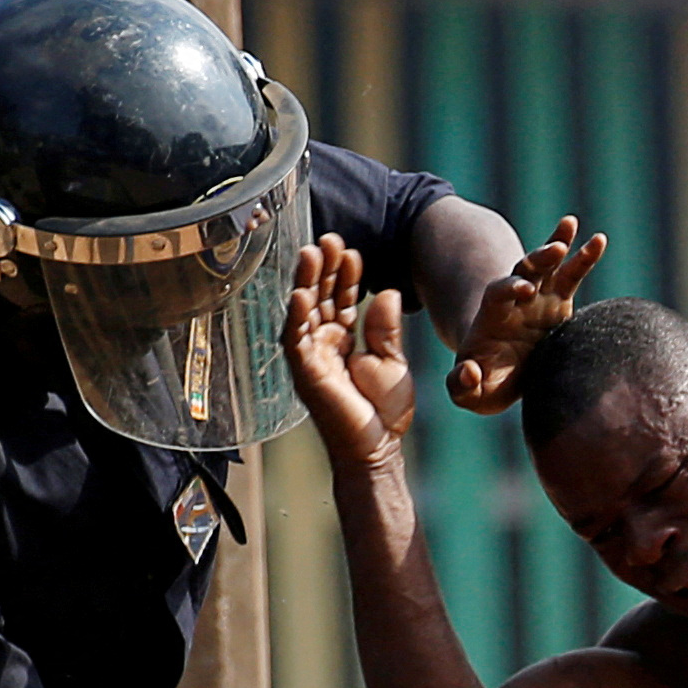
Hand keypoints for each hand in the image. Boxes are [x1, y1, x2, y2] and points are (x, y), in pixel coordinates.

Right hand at [283, 236, 415, 471]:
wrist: (377, 448)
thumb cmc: (384, 411)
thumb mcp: (391, 362)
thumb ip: (386, 329)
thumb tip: (387, 292)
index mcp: (345, 340)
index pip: (343, 298)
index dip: (346, 275)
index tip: (353, 252)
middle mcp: (324, 344)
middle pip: (321, 297)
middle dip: (324, 268)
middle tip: (329, 239)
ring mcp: (312, 357)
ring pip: (304, 311)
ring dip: (306, 282)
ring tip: (312, 252)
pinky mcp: (305, 374)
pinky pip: (296, 341)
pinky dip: (297, 317)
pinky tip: (301, 294)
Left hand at [445, 217, 605, 411]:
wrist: (504, 373)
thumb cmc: (488, 383)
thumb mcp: (470, 392)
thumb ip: (461, 387)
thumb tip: (469, 373)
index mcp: (494, 318)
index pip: (498, 294)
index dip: (509, 289)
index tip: (524, 291)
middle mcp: (516, 300)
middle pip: (523, 270)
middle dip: (538, 259)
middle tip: (555, 250)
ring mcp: (539, 297)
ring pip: (547, 265)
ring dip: (557, 244)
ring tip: (570, 224)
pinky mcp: (560, 300)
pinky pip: (573, 274)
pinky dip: (585, 256)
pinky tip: (600, 239)